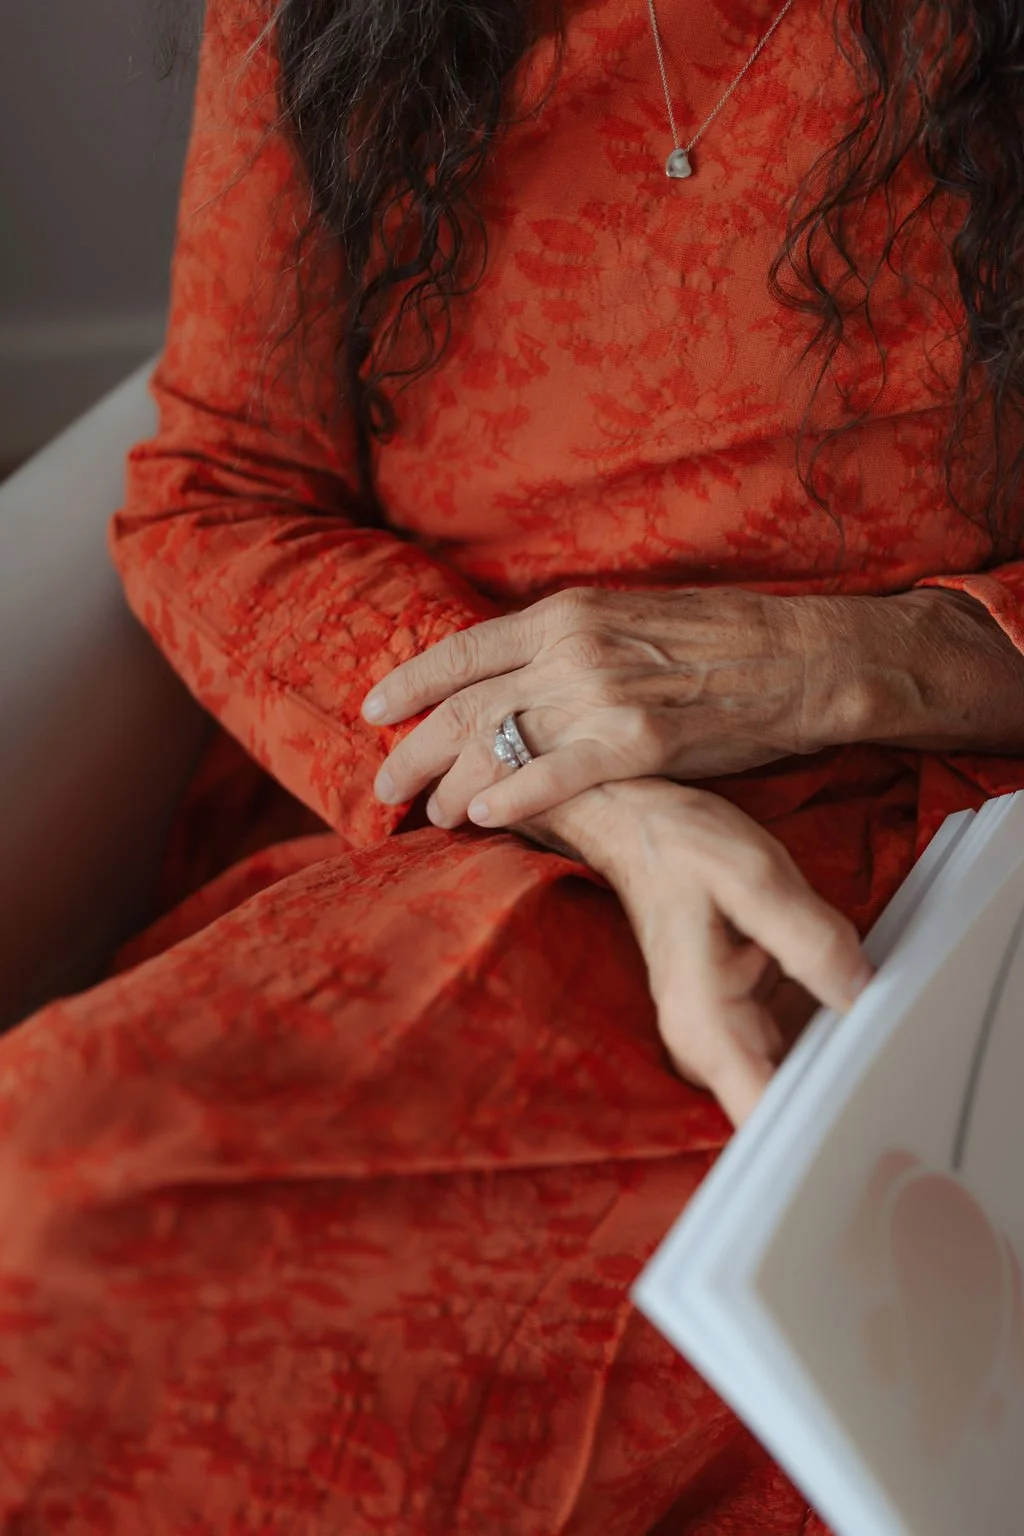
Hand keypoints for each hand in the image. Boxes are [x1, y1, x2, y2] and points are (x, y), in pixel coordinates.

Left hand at [362, 586, 848, 828]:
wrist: (800, 655)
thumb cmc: (715, 640)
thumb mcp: (625, 619)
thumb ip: (562, 643)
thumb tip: (508, 677)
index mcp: (565, 614)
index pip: (461, 651)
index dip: (407, 683)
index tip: (373, 711)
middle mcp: (572, 649)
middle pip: (465, 705)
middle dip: (413, 751)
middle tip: (384, 787)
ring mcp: (604, 695)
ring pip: (498, 743)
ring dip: (453, 786)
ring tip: (432, 816)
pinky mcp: (641, 742)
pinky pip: (559, 773)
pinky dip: (514, 796)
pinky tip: (484, 818)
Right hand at [515, 778, 872, 1125]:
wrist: (636, 823)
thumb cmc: (678, 846)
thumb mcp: (753, 875)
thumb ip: (810, 938)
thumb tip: (861, 991)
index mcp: (705, 1023)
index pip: (761, 1117)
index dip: (818, 1123)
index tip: (870, 1104)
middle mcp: (706, 1043)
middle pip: (785, 1104)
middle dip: (841, 1084)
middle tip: (895, 1046)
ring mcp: (721, 1033)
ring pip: (794, 1074)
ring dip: (836, 1051)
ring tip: (873, 1011)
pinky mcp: (737, 1015)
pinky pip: (791, 1040)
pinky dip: (824, 1023)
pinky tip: (846, 990)